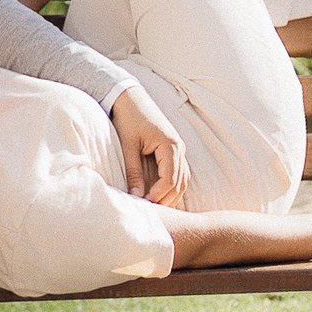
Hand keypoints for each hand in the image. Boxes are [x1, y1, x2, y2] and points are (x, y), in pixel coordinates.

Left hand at [110, 83, 189, 206]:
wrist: (130, 98)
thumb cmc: (129, 119)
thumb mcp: (129, 146)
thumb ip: (133, 172)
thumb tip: (136, 196)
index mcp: (170, 145)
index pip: (169, 179)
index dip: (158, 195)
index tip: (145, 205)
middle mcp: (179, 148)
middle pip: (180, 183)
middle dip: (167, 200)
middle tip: (152, 213)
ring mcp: (179, 149)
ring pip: (183, 180)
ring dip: (172, 195)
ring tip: (157, 208)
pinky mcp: (174, 150)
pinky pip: (179, 173)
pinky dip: (173, 186)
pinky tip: (161, 196)